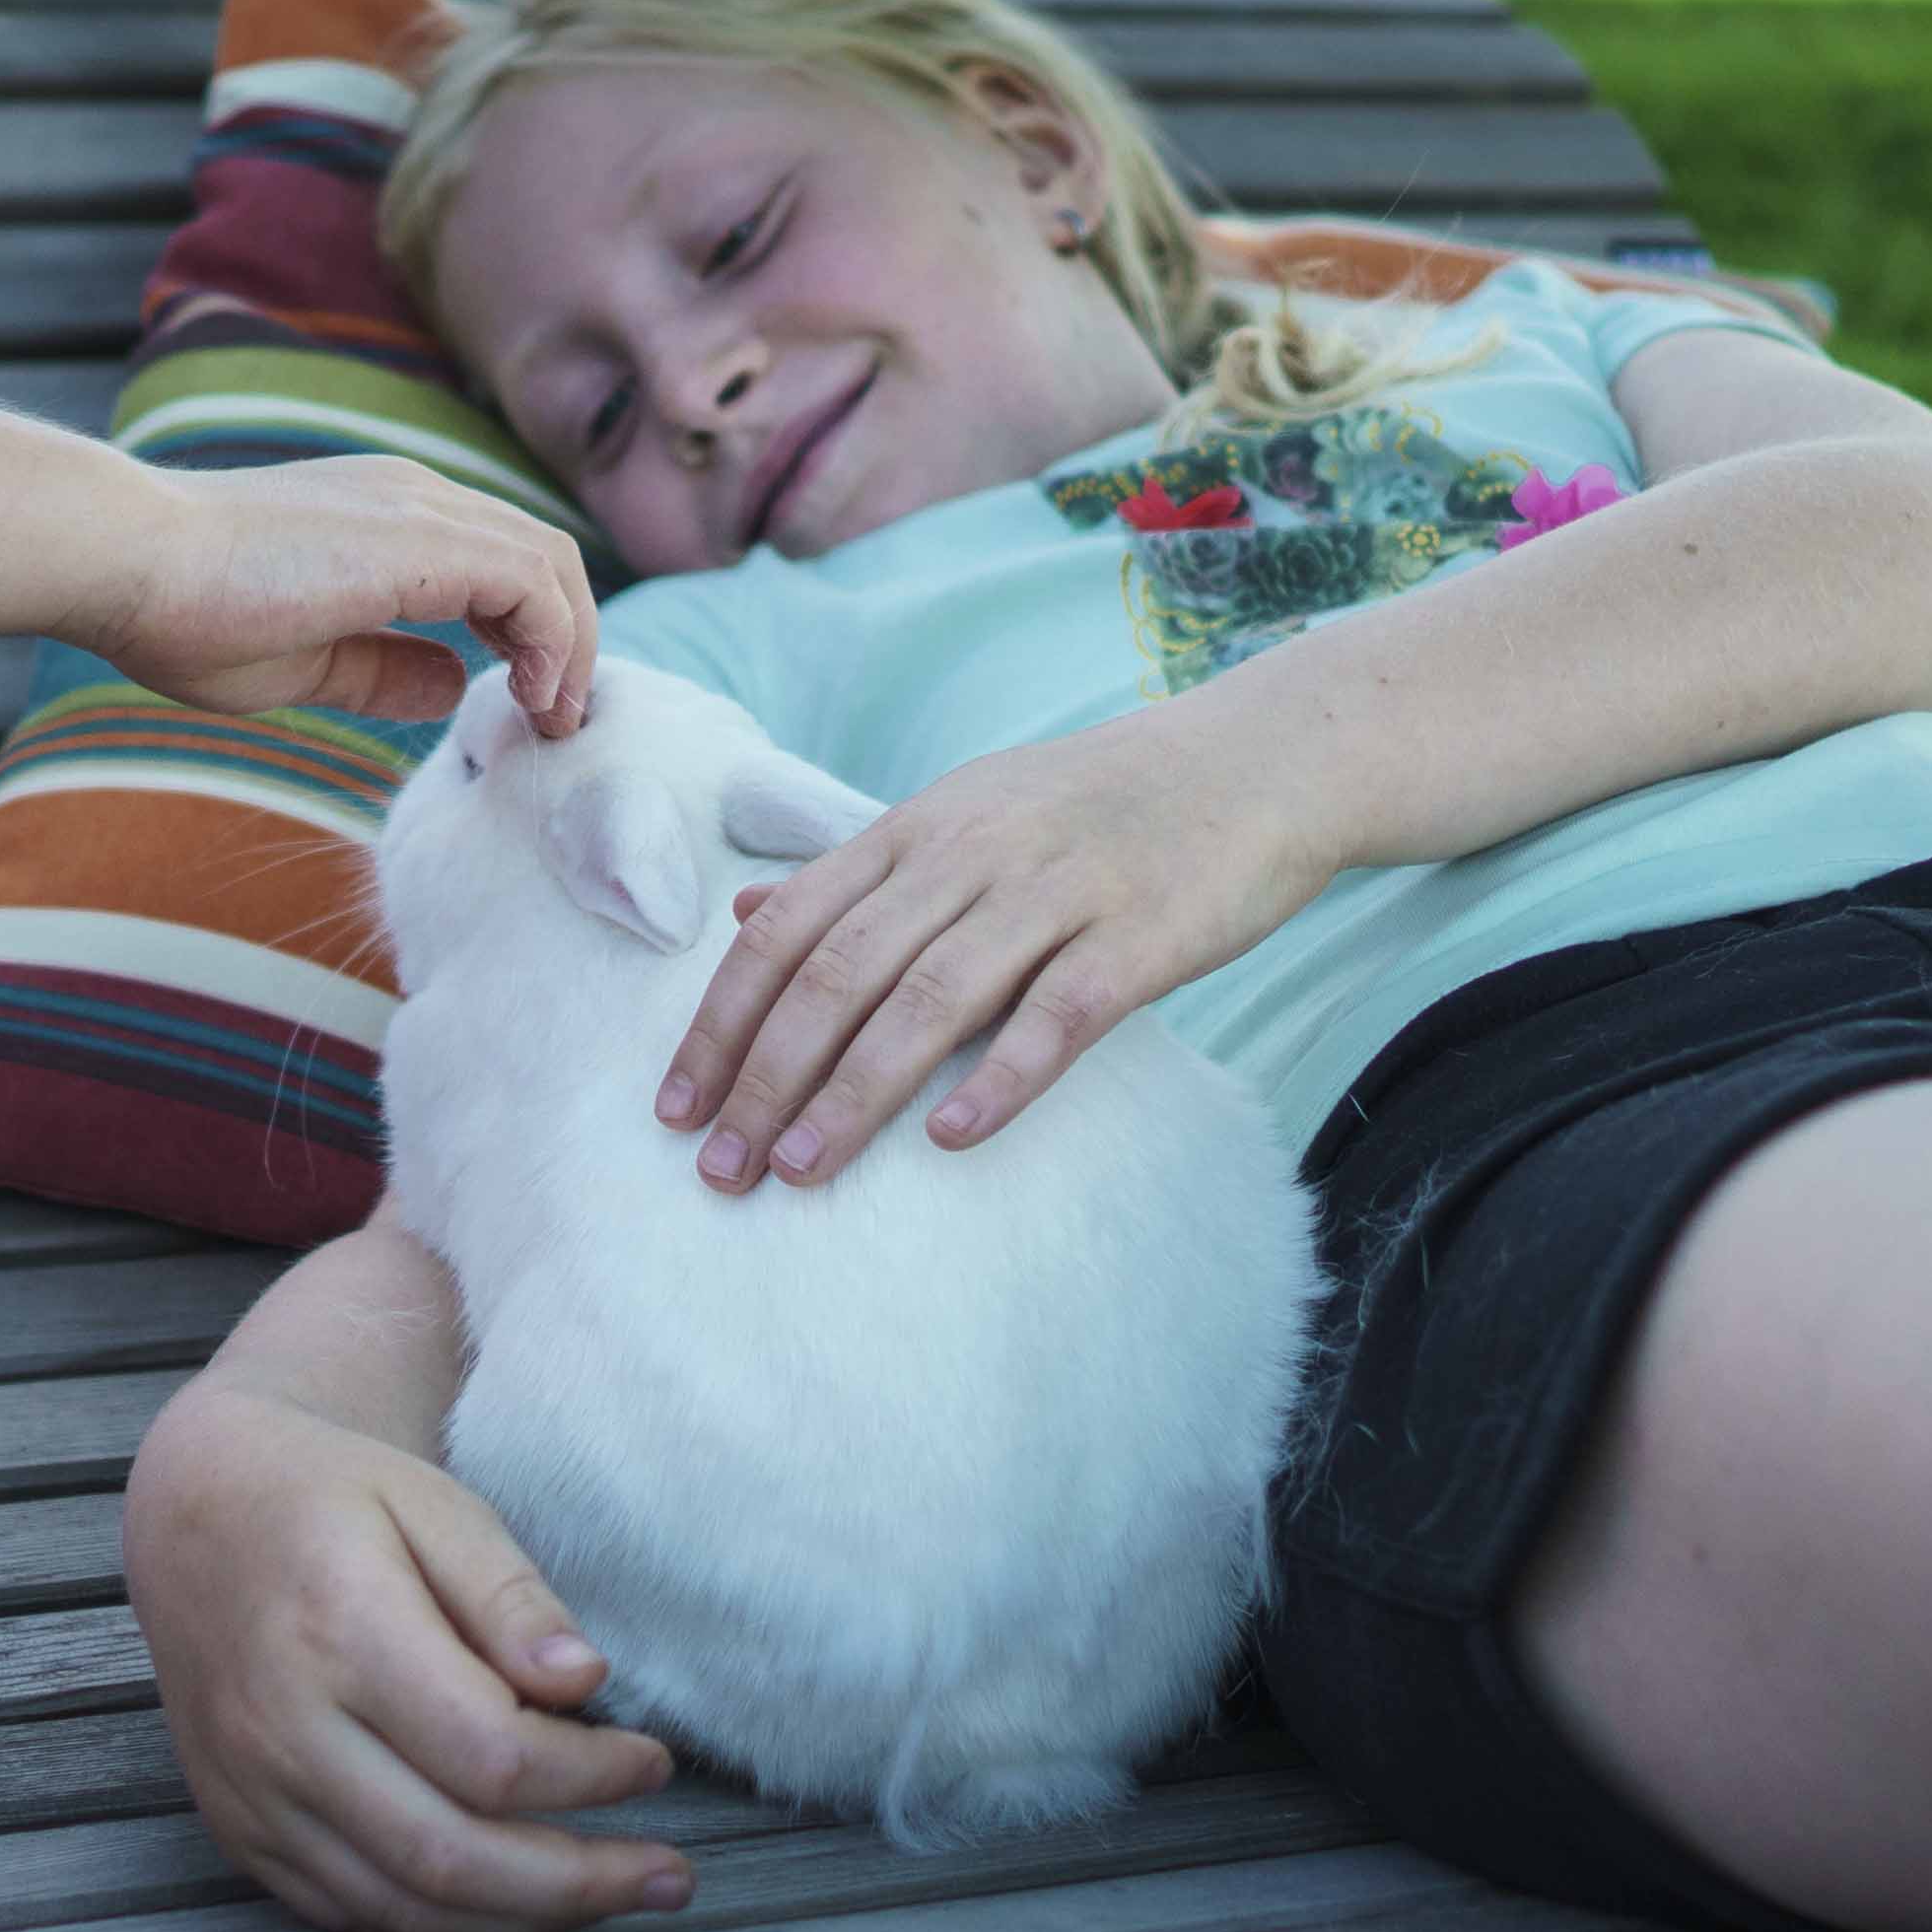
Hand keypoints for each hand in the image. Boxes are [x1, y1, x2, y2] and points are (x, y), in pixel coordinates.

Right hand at [87, 458, 595, 731]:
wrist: (129, 558)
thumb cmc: (186, 609)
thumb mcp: (307, 659)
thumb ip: (384, 666)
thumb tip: (452, 686)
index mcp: (388, 518)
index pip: (500, 559)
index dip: (530, 633)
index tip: (524, 705)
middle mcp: (416, 497)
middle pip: (541, 555)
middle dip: (567, 641)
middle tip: (555, 721)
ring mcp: (422, 509)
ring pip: (550, 562)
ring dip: (570, 646)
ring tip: (553, 720)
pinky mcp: (423, 540)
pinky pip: (532, 583)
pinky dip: (553, 641)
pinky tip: (532, 698)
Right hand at [125, 1383, 691, 1931]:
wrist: (198, 1518)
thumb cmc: (334, 1501)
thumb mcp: (434, 1505)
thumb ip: (510, 1596)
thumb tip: (585, 1682)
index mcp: (339, 1631)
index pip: (490, 1753)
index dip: (591, 1778)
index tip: (653, 1761)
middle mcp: (284, 1729)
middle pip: (449, 1855)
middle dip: (577, 1884)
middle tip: (668, 1878)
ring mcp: (253, 1793)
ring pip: (403, 1906)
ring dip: (523, 1922)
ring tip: (611, 1898)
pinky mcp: (239, 1832)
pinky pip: (351, 1913)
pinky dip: (444, 1923)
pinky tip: (514, 1903)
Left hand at [671, 707, 1329, 1190]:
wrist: (1255, 762)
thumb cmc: (1097, 805)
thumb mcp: (964, 813)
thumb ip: (857, 873)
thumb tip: (744, 917)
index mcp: (919, 830)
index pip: (790, 929)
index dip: (725, 1020)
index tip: (676, 1107)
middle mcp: (972, 856)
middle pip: (842, 972)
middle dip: (767, 1075)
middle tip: (720, 1168)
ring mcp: (1056, 894)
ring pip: (932, 998)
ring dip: (855, 1092)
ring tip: (801, 1169)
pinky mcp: (1139, 935)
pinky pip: (1057, 1015)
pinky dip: (999, 1077)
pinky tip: (951, 1139)